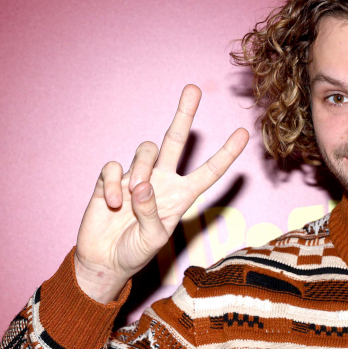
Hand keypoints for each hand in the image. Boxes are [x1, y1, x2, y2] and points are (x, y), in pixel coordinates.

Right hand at [74, 85, 248, 302]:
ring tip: (130, 199)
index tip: (244, 133)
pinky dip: (113, 184)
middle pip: (176, 140)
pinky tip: (112, 205)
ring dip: (140, 170)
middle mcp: (162, 180)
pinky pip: (114, 167)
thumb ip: (152, 213)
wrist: (103, 260)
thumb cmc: (135, 252)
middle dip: (184, 114)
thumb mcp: (153, 239)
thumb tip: (143, 186)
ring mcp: (135, 176)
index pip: (209, 171)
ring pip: (145, 151)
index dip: (226, 154)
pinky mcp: (111, 179)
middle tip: (193, 88)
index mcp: (181, 196)